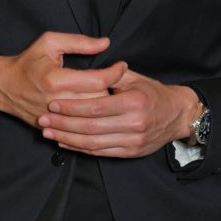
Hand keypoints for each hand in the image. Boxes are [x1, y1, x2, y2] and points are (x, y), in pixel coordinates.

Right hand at [0, 31, 125, 128]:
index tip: (122, 66)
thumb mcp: (49, 42)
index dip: (115, 73)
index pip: (98, 80)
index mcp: (56, 80)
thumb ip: (79, 42)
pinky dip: (91, 119)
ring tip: (110, 94)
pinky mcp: (54, 128)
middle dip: (113, 91)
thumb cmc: (28, 62)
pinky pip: (81, 128)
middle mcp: (57, 102)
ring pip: (93, 117)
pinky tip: (95, 109)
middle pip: (99, 101)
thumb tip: (105, 43)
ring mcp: (55, 119)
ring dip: (104, 107)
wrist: (4, 87)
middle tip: (118, 81)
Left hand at [40, 71, 199, 158]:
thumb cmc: (153, 93)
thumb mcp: (135, 78)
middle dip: (63, 124)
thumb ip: (111, 75)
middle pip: (91, 127)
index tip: (52, 104)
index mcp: (134, 101)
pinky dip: (80, 148)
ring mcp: (133, 141)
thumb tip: (88, 68)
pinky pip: (101, 152)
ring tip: (48, 133)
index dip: (71, 107)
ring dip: (67, 139)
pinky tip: (64, 142)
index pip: (96, 106)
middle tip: (43, 120)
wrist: (178, 115)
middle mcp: (134, 123)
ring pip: (93, 142)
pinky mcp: (130, 152)